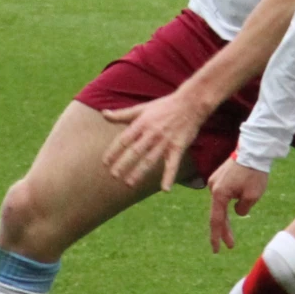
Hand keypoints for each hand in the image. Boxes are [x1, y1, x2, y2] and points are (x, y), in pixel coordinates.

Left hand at [100, 86, 214, 190]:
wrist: (190, 104)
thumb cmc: (164, 106)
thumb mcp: (141, 108)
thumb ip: (122, 114)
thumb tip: (104, 113)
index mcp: (142, 123)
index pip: (124, 139)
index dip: (114, 151)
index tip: (105, 162)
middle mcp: (152, 133)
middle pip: (135, 151)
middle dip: (123, 164)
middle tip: (113, 176)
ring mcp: (165, 142)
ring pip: (150, 159)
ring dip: (139, 172)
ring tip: (129, 183)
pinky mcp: (178, 148)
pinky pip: (173, 164)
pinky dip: (169, 176)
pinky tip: (165, 189)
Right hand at [206, 159, 269, 251]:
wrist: (253, 148)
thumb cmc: (254, 173)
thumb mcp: (253, 196)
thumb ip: (243, 209)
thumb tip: (237, 212)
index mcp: (219, 194)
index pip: (216, 221)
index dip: (217, 236)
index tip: (217, 250)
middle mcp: (212, 188)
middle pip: (217, 214)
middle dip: (224, 230)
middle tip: (230, 245)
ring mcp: (214, 181)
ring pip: (220, 203)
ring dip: (228, 215)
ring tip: (236, 224)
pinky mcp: (219, 176)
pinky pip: (223, 194)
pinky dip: (229, 202)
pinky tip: (240, 199)